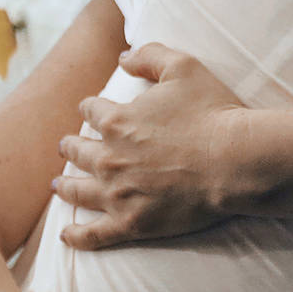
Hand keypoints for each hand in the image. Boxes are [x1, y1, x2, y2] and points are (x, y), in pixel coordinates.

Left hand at [54, 44, 245, 248]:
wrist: (234, 161)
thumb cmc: (212, 112)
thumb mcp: (183, 67)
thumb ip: (149, 55)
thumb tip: (123, 57)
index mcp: (117, 121)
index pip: (92, 112)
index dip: (92, 109)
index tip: (93, 112)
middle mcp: (109, 158)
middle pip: (78, 151)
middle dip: (71, 147)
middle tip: (68, 148)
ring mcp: (118, 194)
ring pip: (78, 191)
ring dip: (66, 187)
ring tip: (59, 186)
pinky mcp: (132, 224)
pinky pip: (93, 235)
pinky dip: (76, 236)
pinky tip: (67, 235)